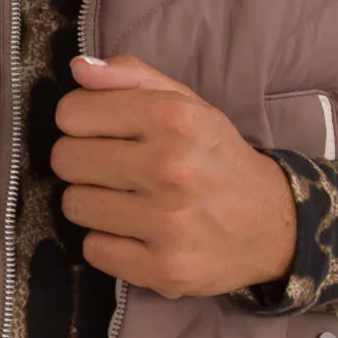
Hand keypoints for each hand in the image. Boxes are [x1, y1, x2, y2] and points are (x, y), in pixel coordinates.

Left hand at [50, 52, 296, 298]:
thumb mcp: (186, 104)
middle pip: (65, 160)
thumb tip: (78, 68)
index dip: (80, 122)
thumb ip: (131, 77)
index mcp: (174, 117)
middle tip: (115, 170)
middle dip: (83, 163)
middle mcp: (171, 167)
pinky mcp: (164, 269)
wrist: (272, 224)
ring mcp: (168, 222)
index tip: (102, 133)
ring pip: (73, 205)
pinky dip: (108, 243)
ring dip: (94, 204)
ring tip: (128, 202)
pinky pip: (93, 249)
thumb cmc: (216, 158)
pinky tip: (137, 234)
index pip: (71, 113)